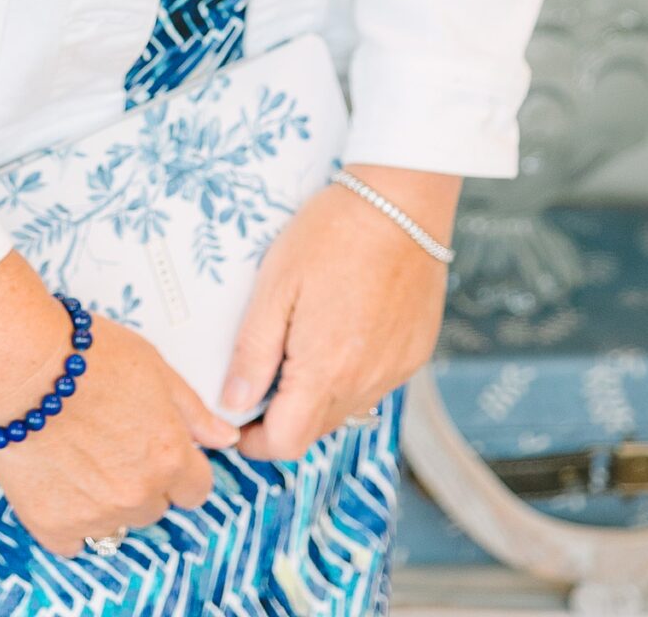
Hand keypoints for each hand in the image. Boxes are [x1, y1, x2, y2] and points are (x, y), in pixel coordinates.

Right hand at [0, 254, 236, 557]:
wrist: (17, 365)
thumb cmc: (80, 354)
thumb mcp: (153, 366)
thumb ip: (193, 410)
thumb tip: (226, 438)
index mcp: (169, 456)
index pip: (196, 489)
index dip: (179, 467)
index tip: (158, 451)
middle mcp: (138, 493)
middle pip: (156, 505)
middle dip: (142, 479)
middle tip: (110, 441)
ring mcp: (96, 515)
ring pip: (118, 523)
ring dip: (107, 499)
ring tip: (80, 454)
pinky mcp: (54, 526)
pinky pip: (75, 541)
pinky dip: (70, 518)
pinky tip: (59, 479)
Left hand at [221, 167, 457, 460]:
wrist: (401, 202)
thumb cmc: (332, 234)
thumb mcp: (275, 286)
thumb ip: (253, 352)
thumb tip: (233, 402)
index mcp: (325, 372)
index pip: (286, 444)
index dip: (255, 441)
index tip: (238, 417)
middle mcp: (366, 383)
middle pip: (315, 429)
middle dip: (284, 415)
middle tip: (264, 370)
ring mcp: (395, 370)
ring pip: (347, 408)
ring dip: (319, 392)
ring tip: (303, 340)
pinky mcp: (414, 352)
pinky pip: (375, 382)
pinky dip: (352, 371)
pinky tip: (342, 327)